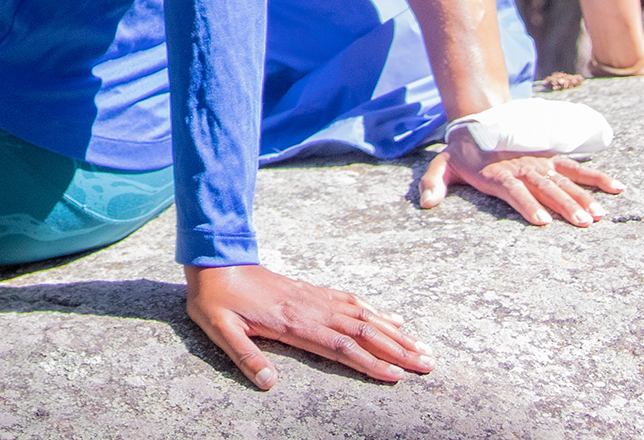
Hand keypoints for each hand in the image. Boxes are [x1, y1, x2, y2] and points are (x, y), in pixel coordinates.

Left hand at [184, 263, 433, 388]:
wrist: (214, 259)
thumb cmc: (215, 300)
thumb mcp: (220, 331)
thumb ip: (244, 357)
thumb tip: (269, 385)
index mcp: (292, 324)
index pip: (340, 347)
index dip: (369, 363)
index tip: (397, 377)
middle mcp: (310, 309)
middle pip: (363, 332)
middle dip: (397, 350)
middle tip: (428, 364)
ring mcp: (313, 298)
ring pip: (362, 317)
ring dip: (393, 332)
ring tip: (421, 346)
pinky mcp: (310, 291)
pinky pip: (349, 300)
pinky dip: (374, 311)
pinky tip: (390, 319)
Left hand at [417, 125, 623, 225]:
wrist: (479, 119)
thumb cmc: (463, 151)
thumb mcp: (443, 165)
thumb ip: (433, 183)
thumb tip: (426, 204)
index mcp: (499, 175)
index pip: (515, 192)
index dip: (528, 205)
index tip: (543, 221)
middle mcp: (523, 170)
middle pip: (546, 189)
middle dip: (565, 206)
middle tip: (583, 223)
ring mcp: (540, 164)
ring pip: (565, 181)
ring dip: (583, 197)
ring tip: (599, 215)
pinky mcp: (551, 159)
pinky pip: (577, 168)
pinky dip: (596, 176)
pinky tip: (617, 188)